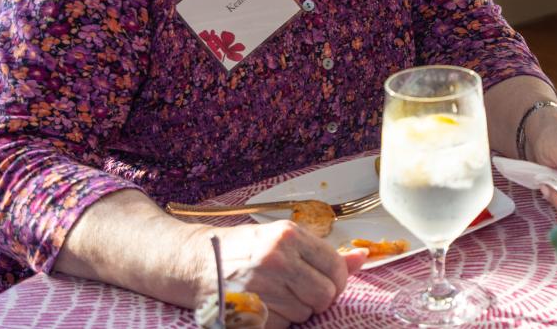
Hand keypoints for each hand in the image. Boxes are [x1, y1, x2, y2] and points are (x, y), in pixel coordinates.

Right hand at [183, 220, 368, 327]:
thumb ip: (323, 252)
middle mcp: (276, 259)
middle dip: (318, 299)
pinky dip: (278, 321)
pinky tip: (263, 306)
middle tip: (299, 291)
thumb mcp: (282, 239)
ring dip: (296, 311)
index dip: (336, 281)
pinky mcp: (249, 312)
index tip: (325, 282)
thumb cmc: (241, 249)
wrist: (193, 262)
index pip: (336, 268)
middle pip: (325, 295)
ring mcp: (262, 286)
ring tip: (275, 295)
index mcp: (288, 236)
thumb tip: (362, 258)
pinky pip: (284, 326)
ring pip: (305, 313)